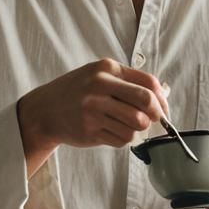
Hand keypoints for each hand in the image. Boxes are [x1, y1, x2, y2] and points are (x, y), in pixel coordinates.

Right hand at [17, 59, 167, 174]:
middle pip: (146, 103)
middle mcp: (100, 86)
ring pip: (136, 125)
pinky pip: (122, 139)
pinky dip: (123, 139)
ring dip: (136, 130)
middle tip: (153, 121)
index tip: (163, 109)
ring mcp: (94, 109)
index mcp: (106, 69)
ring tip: (125, 126)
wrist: (44, 110)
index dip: (162, 99)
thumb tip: (164, 94)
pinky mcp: (90, 130)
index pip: (148, 82)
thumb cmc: (77, 92)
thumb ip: (130, 82)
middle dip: (156, 116)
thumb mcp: (100, 75)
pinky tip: (111, 131)